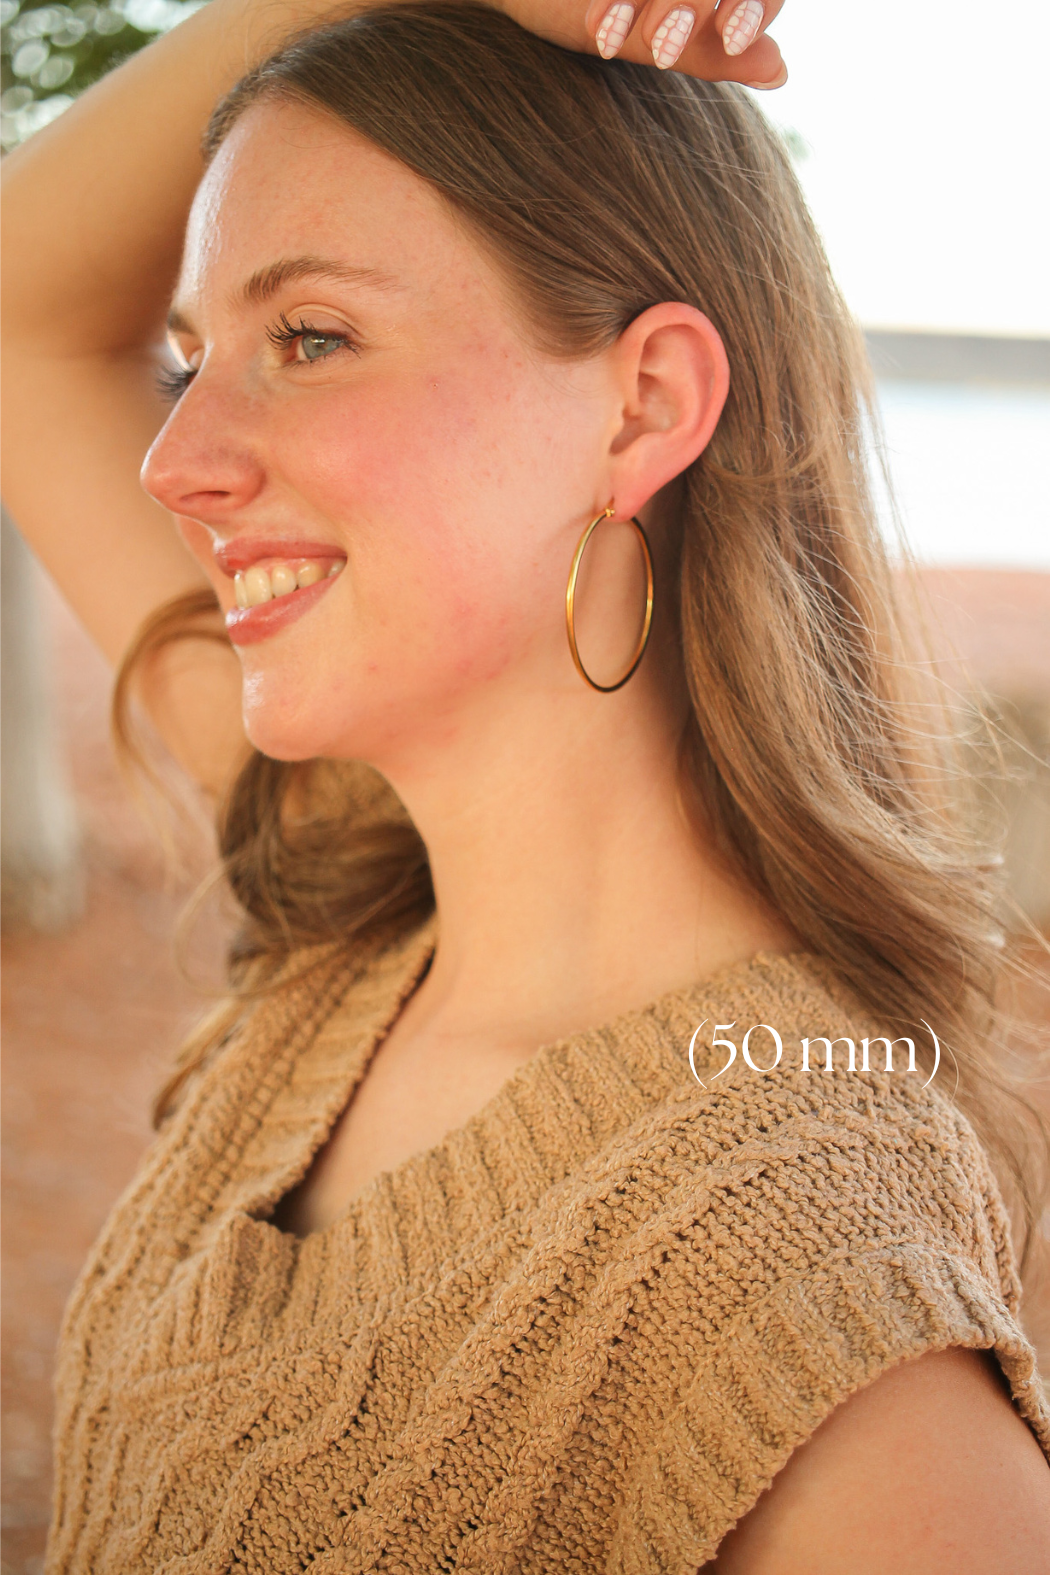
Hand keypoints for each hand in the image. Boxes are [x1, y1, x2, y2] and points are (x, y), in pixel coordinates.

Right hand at [496, 0, 786, 85]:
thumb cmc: (580, 8)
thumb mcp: (650, 39)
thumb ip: (713, 53)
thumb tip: (780, 70)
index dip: (753, 4)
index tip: (732, 38)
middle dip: (693, 6)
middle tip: (664, 48)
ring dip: (669, 2)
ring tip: (621, 39)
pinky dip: (619, 2)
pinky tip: (605, 27)